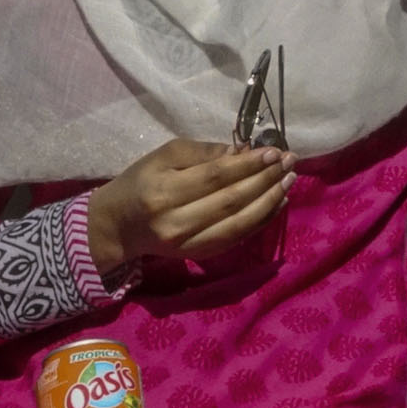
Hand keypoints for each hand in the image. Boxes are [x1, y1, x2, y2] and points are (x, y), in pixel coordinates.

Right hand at [87, 139, 291, 281]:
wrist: (116, 227)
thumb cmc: (140, 183)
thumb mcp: (162, 157)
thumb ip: (202, 152)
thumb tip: (242, 152)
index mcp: (162, 192)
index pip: (215, 177)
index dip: (248, 164)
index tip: (274, 151)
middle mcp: (175, 222)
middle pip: (231, 201)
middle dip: (266, 179)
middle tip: (290, 162)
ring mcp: (187, 244)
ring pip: (238, 223)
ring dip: (270, 201)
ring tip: (290, 180)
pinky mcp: (197, 256)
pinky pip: (236, 238)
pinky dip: (261, 220)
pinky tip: (277, 202)